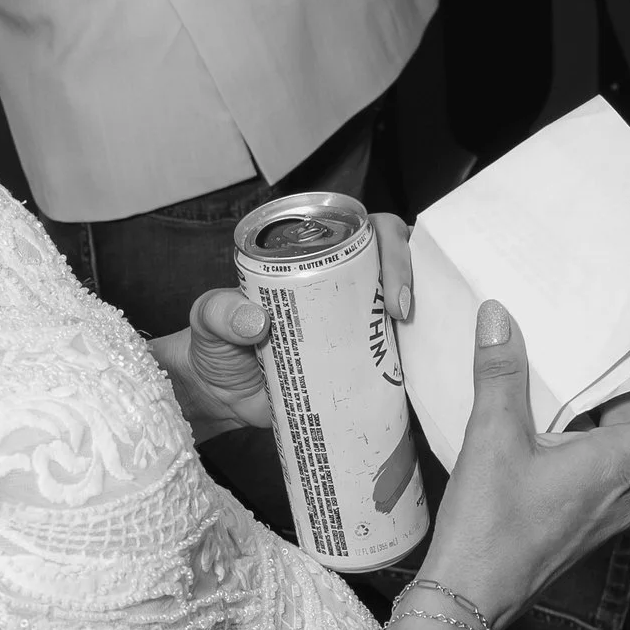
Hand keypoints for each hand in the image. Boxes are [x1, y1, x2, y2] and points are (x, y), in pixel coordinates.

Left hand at [179, 215, 413, 437]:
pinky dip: (411, 360)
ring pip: (405, 306)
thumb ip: (220, 313)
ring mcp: (354, 324)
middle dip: (411, 276)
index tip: (385, 283)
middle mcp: (340, 286)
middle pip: (395, 263)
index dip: (388, 246)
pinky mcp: (360, 363)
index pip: (363, 232)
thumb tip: (257, 323)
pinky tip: (415, 371)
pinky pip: (396, 355)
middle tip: (400, 313)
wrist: (219, 397)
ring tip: (412, 339)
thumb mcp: (208, 320)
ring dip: (421, 316)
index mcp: (311, 260)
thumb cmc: (214, 344)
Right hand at [424, 307, 629, 623]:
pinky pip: (592, 471)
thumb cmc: (488, 530)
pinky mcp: (580, 525)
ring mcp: (603, 513)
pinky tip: (534, 427)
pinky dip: (575, 442)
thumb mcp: (492, 439)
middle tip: (600, 343)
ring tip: (558, 377)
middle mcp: (623, 491)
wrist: (467, 602)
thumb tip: (498, 318)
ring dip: (594, 413)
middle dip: (624, 383)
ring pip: (614, 448)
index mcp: (618, 466)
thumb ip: (500, 374)